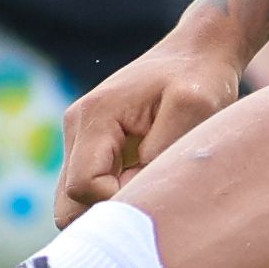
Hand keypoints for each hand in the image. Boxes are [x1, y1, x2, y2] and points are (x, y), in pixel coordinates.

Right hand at [51, 11, 258, 219]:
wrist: (196, 53)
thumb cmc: (200, 78)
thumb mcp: (194, 108)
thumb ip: (160, 151)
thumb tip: (133, 192)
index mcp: (95, 116)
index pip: (82, 188)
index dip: (117, 201)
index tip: (155, 185)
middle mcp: (78, 128)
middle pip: (68, 205)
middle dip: (107, 214)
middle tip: (150, 196)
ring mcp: (81, 139)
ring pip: (76, 203)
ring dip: (112, 207)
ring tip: (152, 185)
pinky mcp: (94, 149)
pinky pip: (92, 192)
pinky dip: (116, 198)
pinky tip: (148, 181)